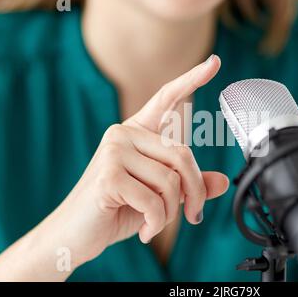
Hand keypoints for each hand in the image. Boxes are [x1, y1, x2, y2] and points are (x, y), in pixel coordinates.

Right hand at [48, 54, 228, 266]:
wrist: (74, 235)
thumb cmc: (116, 210)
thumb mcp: (160, 197)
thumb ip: (188, 186)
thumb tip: (223, 182)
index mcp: (136, 132)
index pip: (167, 98)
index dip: (192, 79)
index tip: (214, 62)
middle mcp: (123, 133)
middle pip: (183, 155)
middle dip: (194, 192)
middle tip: (192, 215)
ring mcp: (113, 151)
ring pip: (171, 181)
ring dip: (171, 212)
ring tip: (155, 223)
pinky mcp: (108, 174)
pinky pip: (154, 200)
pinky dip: (156, 223)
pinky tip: (143, 230)